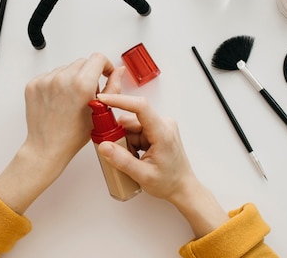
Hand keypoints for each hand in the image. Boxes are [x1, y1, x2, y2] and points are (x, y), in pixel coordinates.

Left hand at [0, 53, 122, 213]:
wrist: (47, 147)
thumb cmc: (73, 135)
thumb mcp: (100, 111)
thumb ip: (112, 87)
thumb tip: (118, 71)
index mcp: (82, 84)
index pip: (98, 58)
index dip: (105, 65)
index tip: (103, 73)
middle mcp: (63, 79)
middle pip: (82, 62)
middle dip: (88, 74)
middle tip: (86, 93)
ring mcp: (46, 81)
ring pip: (66, 68)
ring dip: (71, 78)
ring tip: (70, 99)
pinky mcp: (34, 84)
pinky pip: (50, 75)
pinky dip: (56, 83)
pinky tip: (58, 100)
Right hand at [95, 93, 228, 237]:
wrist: (182, 188)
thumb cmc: (169, 182)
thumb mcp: (143, 175)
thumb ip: (122, 160)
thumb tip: (104, 146)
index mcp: (163, 132)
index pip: (140, 107)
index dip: (120, 101)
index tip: (103, 99)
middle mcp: (163, 124)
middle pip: (131, 120)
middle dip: (119, 136)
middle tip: (117, 154)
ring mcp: (160, 126)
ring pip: (131, 127)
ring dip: (125, 142)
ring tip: (132, 160)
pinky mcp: (156, 131)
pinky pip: (135, 132)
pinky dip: (130, 144)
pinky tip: (135, 157)